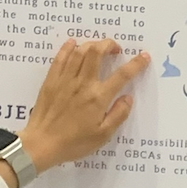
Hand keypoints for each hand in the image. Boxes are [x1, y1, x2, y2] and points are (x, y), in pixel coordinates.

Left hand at [17, 37, 148, 173]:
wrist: (41, 144)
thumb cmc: (73, 143)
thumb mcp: (102, 135)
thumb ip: (118, 115)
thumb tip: (128, 98)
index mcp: (98, 97)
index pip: (122, 75)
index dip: (136, 63)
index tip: (144, 56)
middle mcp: (82, 84)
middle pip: (97, 52)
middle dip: (109, 44)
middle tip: (115, 48)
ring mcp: (65, 80)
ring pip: (79, 51)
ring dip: (91, 44)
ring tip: (98, 47)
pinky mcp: (51, 81)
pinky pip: (60, 58)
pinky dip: (68, 47)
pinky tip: (73, 43)